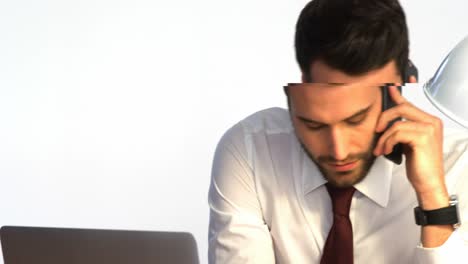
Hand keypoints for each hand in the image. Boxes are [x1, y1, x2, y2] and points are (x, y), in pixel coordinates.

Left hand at [373, 84, 447, 208]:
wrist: (428, 182)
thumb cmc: (418, 164)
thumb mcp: (407, 142)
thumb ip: (400, 129)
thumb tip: (386, 120)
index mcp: (429, 121)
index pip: (409, 104)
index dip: (398, 94)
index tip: (389, 86)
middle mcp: (432, 122)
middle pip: (401, 109)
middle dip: (383, 118)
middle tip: (376, 131)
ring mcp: (429, 129)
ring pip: (396, 124)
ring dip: (383, 138)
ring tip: (381, 149)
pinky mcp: (423, 137)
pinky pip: (397, 133)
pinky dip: (387, 142)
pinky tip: (387, 151)